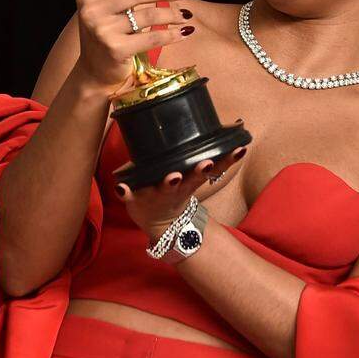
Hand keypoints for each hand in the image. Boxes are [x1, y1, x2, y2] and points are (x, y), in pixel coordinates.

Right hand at [70, 0, 194, 93]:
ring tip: (186, 15)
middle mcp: (91, 11)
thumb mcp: (102, 8)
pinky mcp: (116, 49)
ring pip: (149, 15)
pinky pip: (153, 37)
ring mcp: (103, 31)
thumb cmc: (105, 34)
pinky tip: (185, 32)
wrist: (94, 72)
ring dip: (173, 14)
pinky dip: (173, 34)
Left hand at [115, 144, 248, 240]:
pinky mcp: (135, 199)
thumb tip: (237, 134)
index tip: (238, 150)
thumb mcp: (198, 179)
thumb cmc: (178, 192)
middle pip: (190, 180)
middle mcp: (176, 188)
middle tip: (204, 163)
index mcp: (191, 180)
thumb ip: (214, 160)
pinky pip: (128, 195)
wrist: (160, 223)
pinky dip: (124, 191)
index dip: (226, 160)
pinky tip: (121, 186)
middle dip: (198, 171)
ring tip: (173, 176)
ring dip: (168, 182)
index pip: (212, 169)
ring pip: (162, 188)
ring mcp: (156, 194)